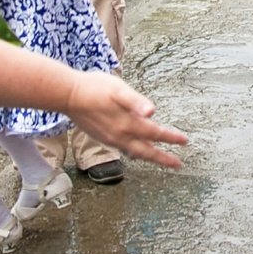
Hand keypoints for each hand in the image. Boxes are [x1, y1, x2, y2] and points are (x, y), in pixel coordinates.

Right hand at [60, 71, 188, 168]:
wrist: (67, 95)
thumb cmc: (94, 88)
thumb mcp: (118, 89)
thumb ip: (136, 102)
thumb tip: (152, 111)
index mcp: (128, 123)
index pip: (155, 133)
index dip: (171, 137)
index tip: (184, 141)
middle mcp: (120, 135)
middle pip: (147, 151)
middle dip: (163, 159)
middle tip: (177, 165)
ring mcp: (110, 138)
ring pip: (135, 152)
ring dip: (149, 156)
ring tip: (160, 159)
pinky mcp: (102, 137)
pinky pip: (124, 149)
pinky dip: (135, 151)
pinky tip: (136, 149)